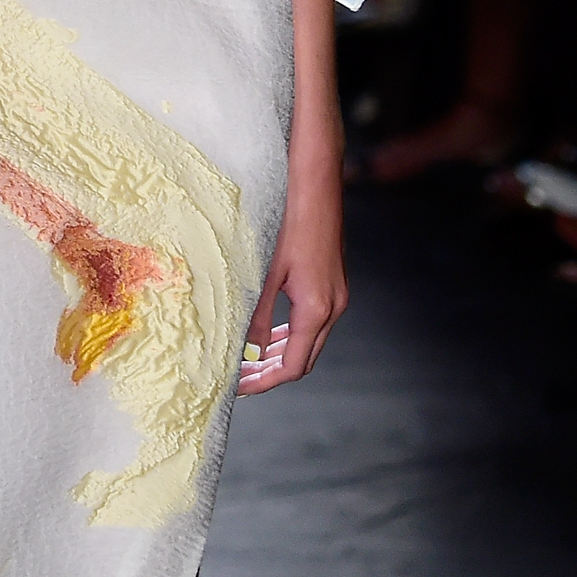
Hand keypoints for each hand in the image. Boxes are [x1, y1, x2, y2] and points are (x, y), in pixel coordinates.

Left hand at [240, 172, 346, 394]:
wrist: (317, 189)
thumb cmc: (290, 223)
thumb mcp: (266, 271)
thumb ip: (256, 313)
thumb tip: (246, 349)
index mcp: (315, 309)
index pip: (293, 365)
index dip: (265, 381)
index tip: (239, 387)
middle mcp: (332, 308)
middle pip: (304, 359)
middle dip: (271, 372)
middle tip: (240, 378)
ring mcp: (336, 298)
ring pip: (310, 342)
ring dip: (281, 355)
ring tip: (249, 361)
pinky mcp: (333, 286)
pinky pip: (312, 323)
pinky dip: (291, 335)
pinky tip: (269, 334)